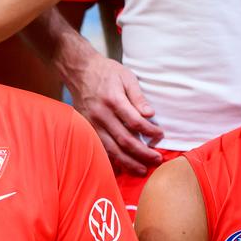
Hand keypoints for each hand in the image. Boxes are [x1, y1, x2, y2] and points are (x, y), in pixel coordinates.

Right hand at [62, 44, 164, 175]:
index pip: (135, 122)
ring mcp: (91, 124)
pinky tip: (123, 167)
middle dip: (143, 153)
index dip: (150, 132)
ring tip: (142, 170)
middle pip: (124, 140)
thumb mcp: (127, 77)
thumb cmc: (106, 72)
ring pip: (111, 149)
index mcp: (113, 100)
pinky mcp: (86, 129)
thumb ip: (138, 97)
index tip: (160, 135)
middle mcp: (101, 115)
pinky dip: (112, 160)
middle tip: (156, 160)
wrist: (79, 71)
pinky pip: (100, 148)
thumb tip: (150, 114)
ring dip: (128, 162)